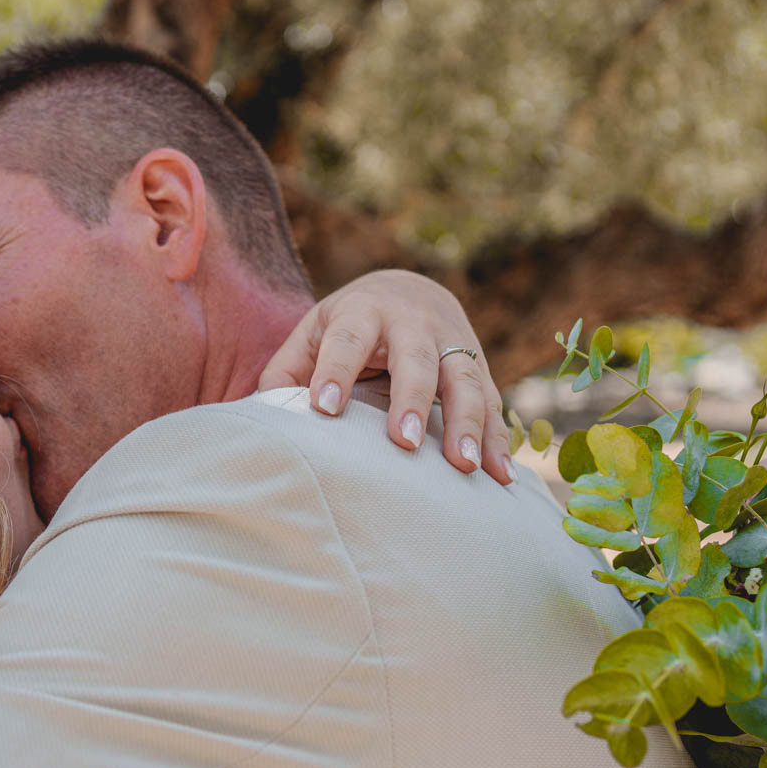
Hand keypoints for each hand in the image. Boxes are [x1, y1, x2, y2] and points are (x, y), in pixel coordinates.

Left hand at [257, 269, 510, 483]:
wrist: (408, 291)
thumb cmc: (348, 326)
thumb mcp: (312, 333)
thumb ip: (286, 371)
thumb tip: (265, 413)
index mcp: (362, 310)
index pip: (347, 339)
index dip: (336, 370)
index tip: (324, 409)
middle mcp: (412, 322)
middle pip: (416, 358)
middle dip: (412, 398)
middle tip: (403, 442)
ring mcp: (451, 343)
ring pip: (464, 380)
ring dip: (467, 422)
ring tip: (463, 466)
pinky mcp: (478, 367)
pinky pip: (492, 402)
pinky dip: (498, 439)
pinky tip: (500, 476)